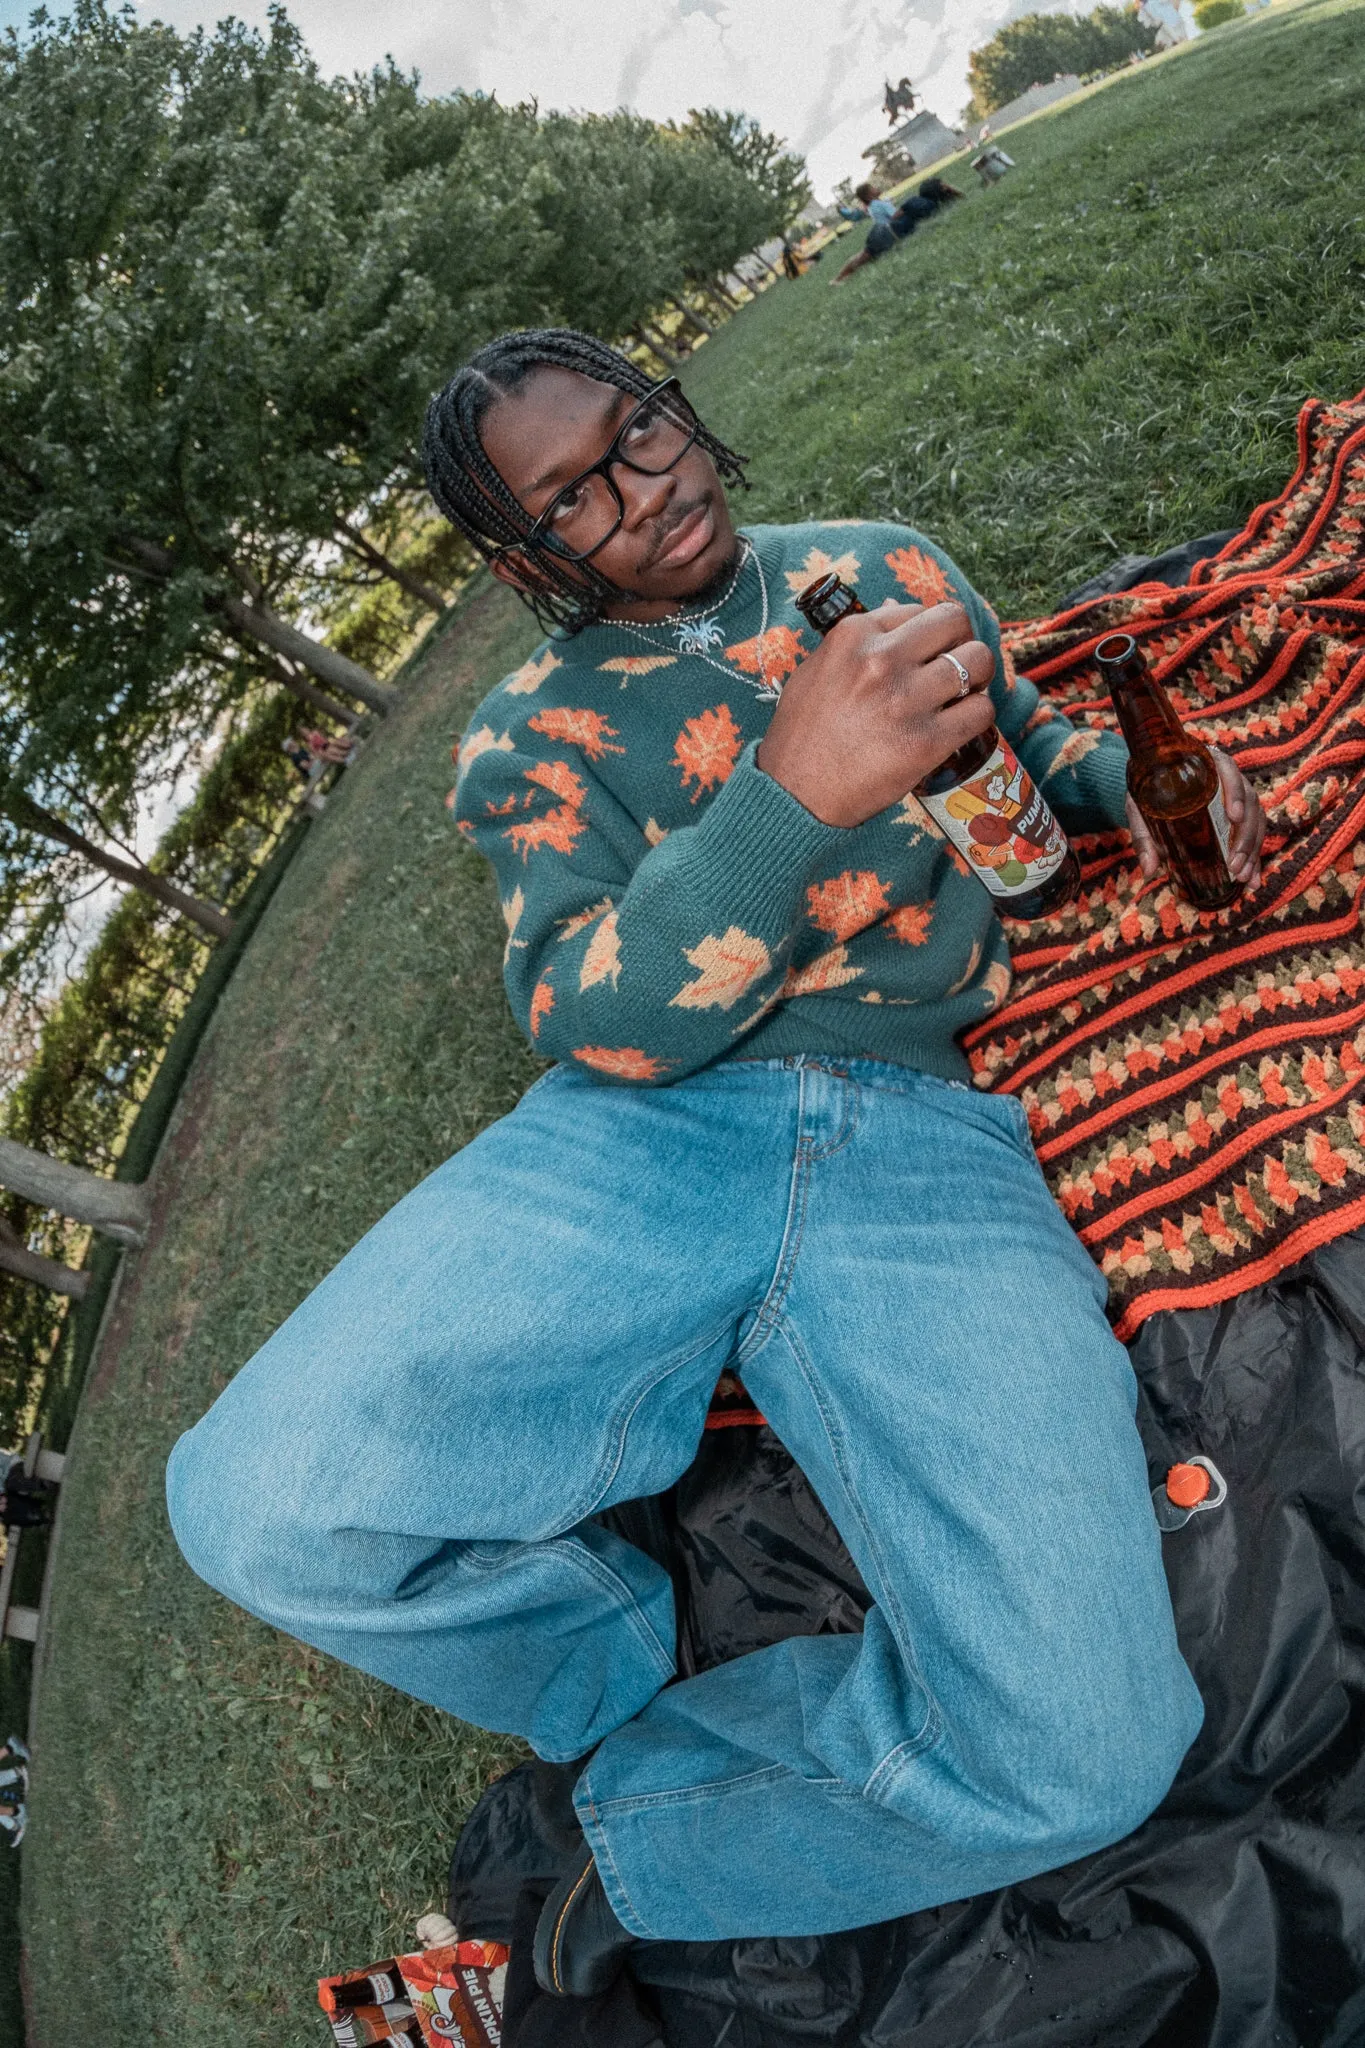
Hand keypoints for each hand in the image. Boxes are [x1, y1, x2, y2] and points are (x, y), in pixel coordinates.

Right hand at [757, 599, 994, 827]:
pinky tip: (962, 723)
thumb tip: (897, 610)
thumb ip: (859, 641)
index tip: (927, 654)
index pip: (917, 610)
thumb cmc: (801, 735)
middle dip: (962, 641)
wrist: (794, 794)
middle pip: (955, 623)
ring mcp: (907, 700)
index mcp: (853, 636)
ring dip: (978, 677)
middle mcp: (882, 660)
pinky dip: (978, 715)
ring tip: (965, 694)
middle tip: (957, 665)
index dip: (928, 633)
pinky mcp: (927, 741)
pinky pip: (981, 711)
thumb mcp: (816, 671)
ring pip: (977, 662)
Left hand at [1124, 748, 1264, 890]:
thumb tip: (1149, 869)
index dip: (1235, 792)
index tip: (1233, 817)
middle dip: (1244, 836)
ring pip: (1255, 819)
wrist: (1153, 786)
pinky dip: (1254, 857)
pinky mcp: (1240, 815)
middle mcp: (1227, 777)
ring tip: (1241, 876)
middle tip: (1234, 864)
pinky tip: (1252, 879)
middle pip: (1248, 801)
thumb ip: (1143, 834)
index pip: (1227, 769)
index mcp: (1205, 764)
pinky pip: (1254, 833)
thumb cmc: (1147, 791)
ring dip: (1252, 850)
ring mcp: (1237, 796)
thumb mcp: (1140, 807)